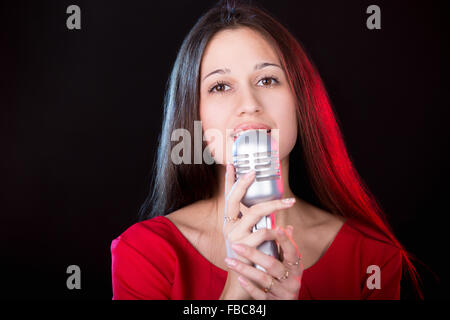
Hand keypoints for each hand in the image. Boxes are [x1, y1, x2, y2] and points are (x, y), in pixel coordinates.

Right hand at [219, 164, 301, 299]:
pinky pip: (263, 232)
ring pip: (254, 213)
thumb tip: (284, 220)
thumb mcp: (260, 241)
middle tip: (255, 172)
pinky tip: (281, 233)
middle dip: (243, 183)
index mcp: (232, 223)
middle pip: (234, 199)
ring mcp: (235, 237)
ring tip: (289, 203)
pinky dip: (275, 231)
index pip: (229, 198)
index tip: (232, 164)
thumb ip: (268, 229)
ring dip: (275, 206)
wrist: (245, 285)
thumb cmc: (253, 260)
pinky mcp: (243, 248)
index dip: (230, 182)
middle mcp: (230, 228)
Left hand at [225, 225, 302, 299]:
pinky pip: (260, 294)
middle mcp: (291, 280)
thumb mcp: (291, 266)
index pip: (291, 251)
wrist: (289, 305)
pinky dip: (249, 286)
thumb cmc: (288, 280)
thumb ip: (287, 248)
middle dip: (253, 253)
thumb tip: (287, 227)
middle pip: (272, 264)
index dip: (285, 240)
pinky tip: (239, 278)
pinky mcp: (273, 302)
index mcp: (296, 267)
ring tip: (229, 261)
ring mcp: (282, 292)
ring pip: (263, 279)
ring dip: (244, 269)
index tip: (276, 227)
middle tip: (235, 245)